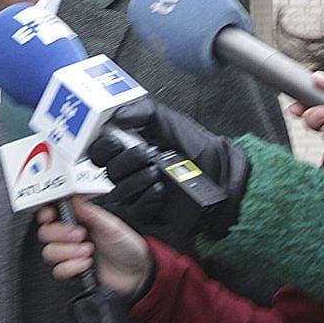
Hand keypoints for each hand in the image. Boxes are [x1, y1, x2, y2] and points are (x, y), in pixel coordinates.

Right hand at [37, 197, 152, 297]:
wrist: (136, 273)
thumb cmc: (126, 247)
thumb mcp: (111, 225)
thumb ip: (91, 212)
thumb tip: (74, 198)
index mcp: (77, 220)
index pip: (51, 214)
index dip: (46, 213)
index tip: (50, 215)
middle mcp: (69, 238)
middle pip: (45, 233)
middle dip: (60, 234)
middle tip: (80, 235)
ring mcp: (69, 255)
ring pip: (49, 252)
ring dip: (69, 252)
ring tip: (88, 251)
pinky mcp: (71, 272)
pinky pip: (59, 271)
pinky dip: (72, 267)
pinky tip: (87, 264)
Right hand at [89, 100, 250, 237]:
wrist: (223, 172)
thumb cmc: (198, 147)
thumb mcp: (171, 120)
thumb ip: (143, 111)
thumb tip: (118, 116)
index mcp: (130, 147)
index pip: (100, 150)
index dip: (103, 147)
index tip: (116, 141)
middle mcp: (131, 171)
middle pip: (106, 172)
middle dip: (124, 162)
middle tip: (144, 154)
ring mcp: (139, 192)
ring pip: (119, 192)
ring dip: (136, 180)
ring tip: (155, 171)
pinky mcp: (151, 211)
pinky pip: (137, 210)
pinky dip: (148, 199)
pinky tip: (160, 189)